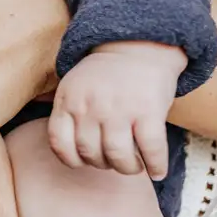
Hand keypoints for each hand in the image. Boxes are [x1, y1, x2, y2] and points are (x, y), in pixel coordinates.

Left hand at [49, 42, 184, 178]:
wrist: (139, 45)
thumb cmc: (105, 74)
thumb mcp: (73, 84)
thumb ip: (64, 111)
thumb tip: (61, 148)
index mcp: (69, 100)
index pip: (59, 144)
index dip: (72, 160)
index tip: (85, 161)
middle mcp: (91, 105)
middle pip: (91, 154)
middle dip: (103, 164)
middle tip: (113, 160)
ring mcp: (120, 108)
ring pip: (119, 157)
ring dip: (128, 168)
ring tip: (134, 165)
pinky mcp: (148, 110)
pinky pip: (151, 149)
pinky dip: (156, 165)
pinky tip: (157, 171)